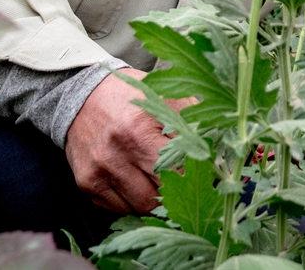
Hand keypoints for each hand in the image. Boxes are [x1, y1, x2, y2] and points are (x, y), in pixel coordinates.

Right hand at [65, 67, 191, 213]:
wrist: (83, 95)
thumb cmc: (132, 97)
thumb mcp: (166, 97)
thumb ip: (194, 121)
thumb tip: (221, 151)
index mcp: (139, 130)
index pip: (176, 171)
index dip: (193, 176)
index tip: (202, 175)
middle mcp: (116, 154)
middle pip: (158, 195)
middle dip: (176, 192)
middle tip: (186, 185)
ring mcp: (99, 171)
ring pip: (139, 207)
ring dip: (155, 201)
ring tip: (163, 185)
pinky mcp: (86, 182)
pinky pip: (117, 209)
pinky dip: (132, 202)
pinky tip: (139, 184)